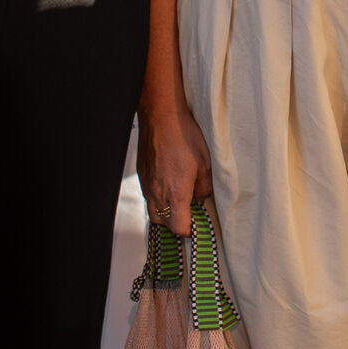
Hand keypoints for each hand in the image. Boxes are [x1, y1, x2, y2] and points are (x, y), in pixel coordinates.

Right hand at [137, 93, 213, 234]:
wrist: (160, 118)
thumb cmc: (184, 137)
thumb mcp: (205, 164)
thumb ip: (204, 187)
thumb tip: (201, 198)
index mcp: (175, 194)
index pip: (179, 228)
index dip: (190, 230)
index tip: (198, 224)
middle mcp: (157, 194)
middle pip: (164, 224)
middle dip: (177, 222)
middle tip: (190, 212)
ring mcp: (147, 186)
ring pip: (154, 212)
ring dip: (167, 212)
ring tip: (179, 200)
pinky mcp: (142, 176)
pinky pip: (149, 197)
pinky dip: (158, 198)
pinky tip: (169, 185)